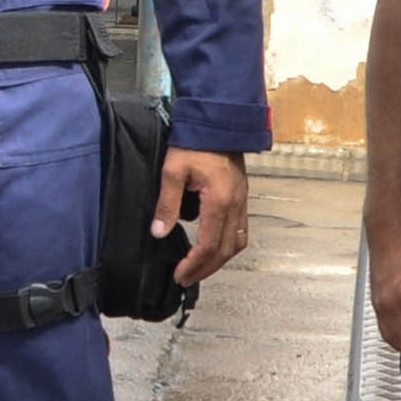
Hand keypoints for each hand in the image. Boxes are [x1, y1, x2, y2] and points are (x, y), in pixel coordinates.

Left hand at [160, 147, 247, 286]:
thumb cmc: (195, 142)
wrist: (217, 121)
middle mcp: (235, 205)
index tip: (180, 275)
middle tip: (187, 278)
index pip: (208, 246)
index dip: (194, 265)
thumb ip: (166, 204)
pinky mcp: (241, 197)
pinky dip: (227, 245)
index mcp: (219, 201)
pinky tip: (213, 246)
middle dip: (206, 269)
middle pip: (225, 250)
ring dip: (219, 260)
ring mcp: (242, 201)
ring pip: (237, 243)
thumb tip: (159, 232)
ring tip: (200, 268)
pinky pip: (241, 230)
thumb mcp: (172, 171)